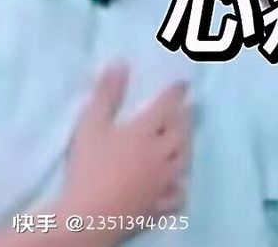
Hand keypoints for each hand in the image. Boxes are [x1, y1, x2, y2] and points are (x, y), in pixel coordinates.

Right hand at [63, 64, 190, 224]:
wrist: (91, 215)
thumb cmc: (90, 166)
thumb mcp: (92, 123)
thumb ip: (107, 93)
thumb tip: (122, 63)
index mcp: (145, 132)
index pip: (166, 107)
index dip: (175, 94)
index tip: (184, 84)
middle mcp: (161, 155)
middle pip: (180, 133)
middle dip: (185, 117)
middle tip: (188, 108)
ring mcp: (162, 183)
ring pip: (183, 161)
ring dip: (186, 146)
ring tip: (185, 138)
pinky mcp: (159, 206)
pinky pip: (177, 194)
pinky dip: (180, 186)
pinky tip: (179, 184)